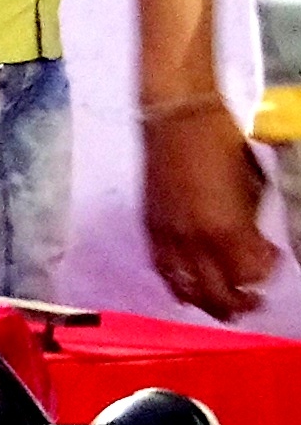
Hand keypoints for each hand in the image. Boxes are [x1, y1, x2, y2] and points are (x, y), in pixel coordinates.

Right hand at [144, 99, 277, 320]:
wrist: (177, 120)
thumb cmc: (223, 145)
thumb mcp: (253, 185)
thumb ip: (253, 223)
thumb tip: (258, 247)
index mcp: (226, 228)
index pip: (248, 275)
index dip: (264, 276)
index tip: (274, 261)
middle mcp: (194, 242)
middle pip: (215, 294)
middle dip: (237, 303)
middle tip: (253, 303)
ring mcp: (168, 238)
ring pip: (185, 289)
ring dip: (206, 302)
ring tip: (221, 304)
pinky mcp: (150, 230)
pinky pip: (163, 270)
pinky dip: (178, 285)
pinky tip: (188, 287)